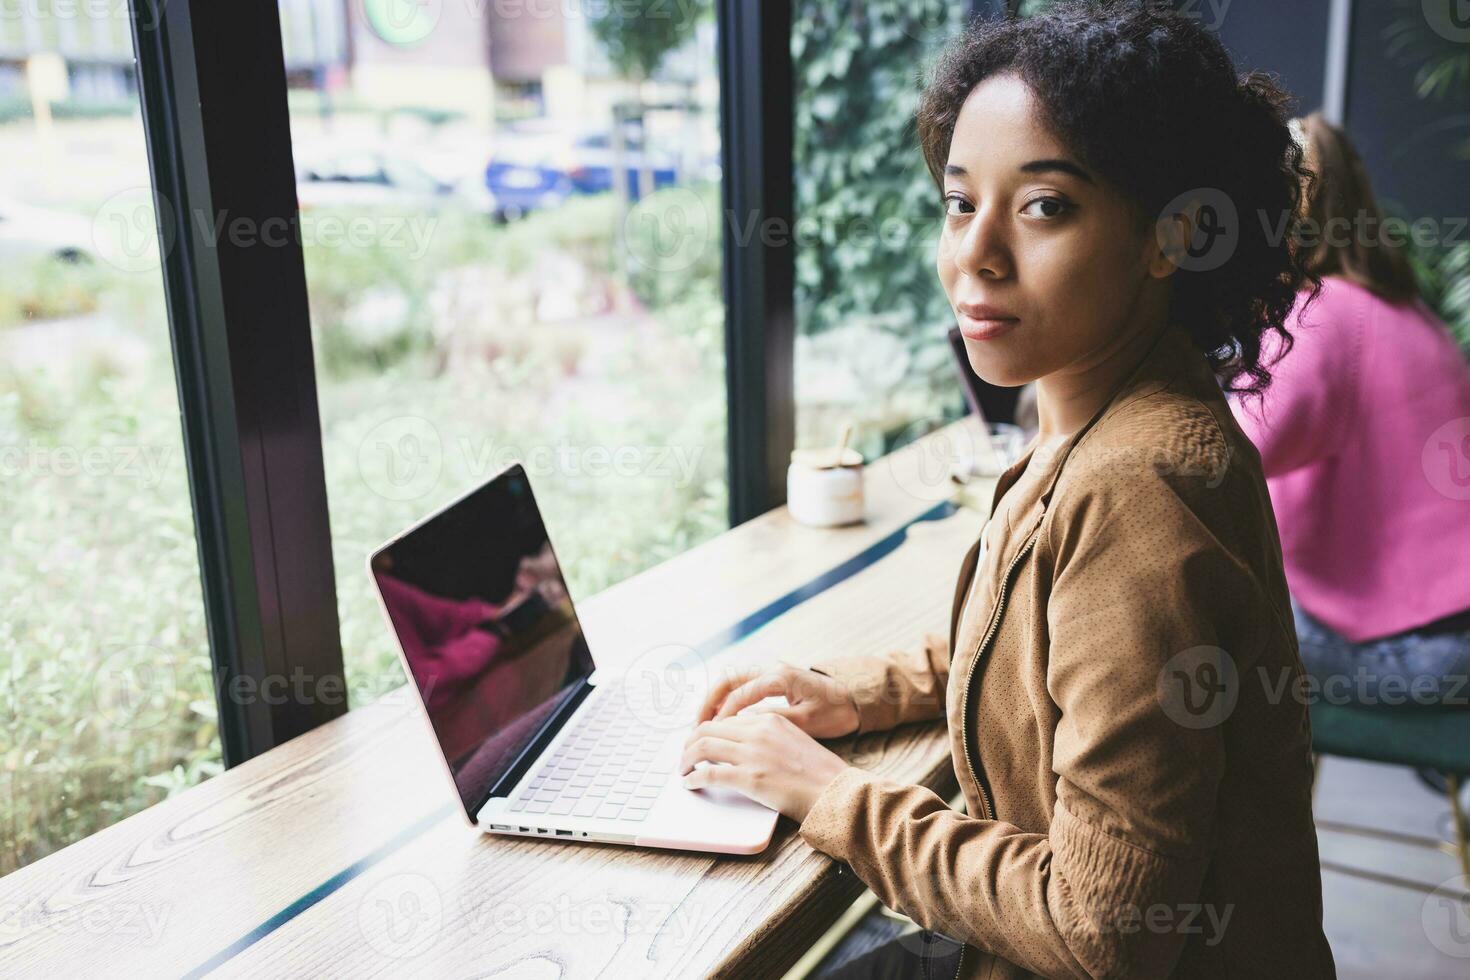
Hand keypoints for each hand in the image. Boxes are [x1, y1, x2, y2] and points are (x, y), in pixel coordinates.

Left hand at [679, 713, 851, 821]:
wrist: (836, 793)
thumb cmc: (821, 774)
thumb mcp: (795, 741)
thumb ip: (770, 737)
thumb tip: (743, 745)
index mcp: (770, 720)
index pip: (727, 720)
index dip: (709, 731)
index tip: (702, 743)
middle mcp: (759, 731)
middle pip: (708, 728)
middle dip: (690, 742)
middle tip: (685, 755)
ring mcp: (753, 754)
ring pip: (702, 746)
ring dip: (686, 758)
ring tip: (683, 769)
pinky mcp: (749, 778)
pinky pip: (709, 773)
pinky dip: (694, 778)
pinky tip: (690, 784)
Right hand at [693, 662, 859, 738]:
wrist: (855, 697)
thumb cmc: (836, 711)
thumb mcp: (807, 722)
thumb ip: (774, 722)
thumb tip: (742, 727)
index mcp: (780, 677)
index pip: (740, 695)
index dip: (722, 717)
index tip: (708, 736)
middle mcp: (771, 668)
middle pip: (728, 680)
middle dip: (708, 703)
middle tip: (696, 728)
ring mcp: (771, 670)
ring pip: (732, 680)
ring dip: (715, 700)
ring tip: (703, 724)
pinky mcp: (772, 677)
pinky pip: (741, 684)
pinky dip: (727, 698)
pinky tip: (721, 718)